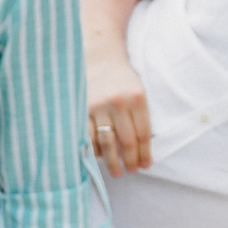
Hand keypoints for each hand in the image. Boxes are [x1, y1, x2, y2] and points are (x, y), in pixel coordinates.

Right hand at [87, 56, 151, 174]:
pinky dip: (94, 149)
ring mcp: (98, 106)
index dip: (145, 153)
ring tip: (117, 172)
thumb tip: (142, 146)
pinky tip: (98, 157)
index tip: (145, 165)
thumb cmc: (121, 77)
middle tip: (131, 171)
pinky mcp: (81, 108)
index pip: (143, 134)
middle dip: (130, 160)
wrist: (98, 56)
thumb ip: (140, 115)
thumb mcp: (137, 90)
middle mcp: (118, 103)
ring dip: (112, 161)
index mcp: (137, 98)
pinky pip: (88, 135)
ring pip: (106, 142)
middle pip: (126, 141)